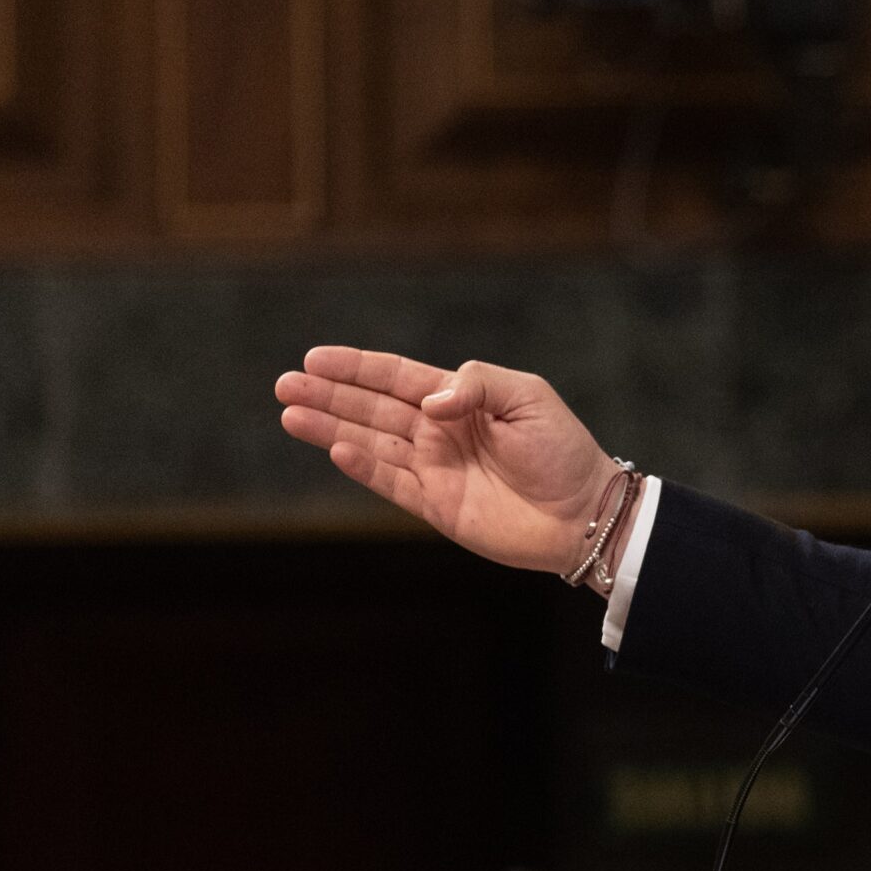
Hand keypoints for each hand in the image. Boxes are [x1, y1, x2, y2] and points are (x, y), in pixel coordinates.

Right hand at [276, 347, 618, 572]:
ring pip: (370, 442)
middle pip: (371, 407)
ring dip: (330, 427)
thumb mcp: (528, 396)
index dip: (356, 367)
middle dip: (328, 394)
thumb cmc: (563, 450)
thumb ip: (476, 384)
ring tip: (290, 413)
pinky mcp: (437, 505)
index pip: (395, 377)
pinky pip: (391, 482)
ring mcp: (435, 468)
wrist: (586, 513)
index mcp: (460, 398)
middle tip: (284, 383)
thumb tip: (429, 402)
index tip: (315, 358)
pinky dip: (363, 467)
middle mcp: (439, 431)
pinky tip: (336, 448)